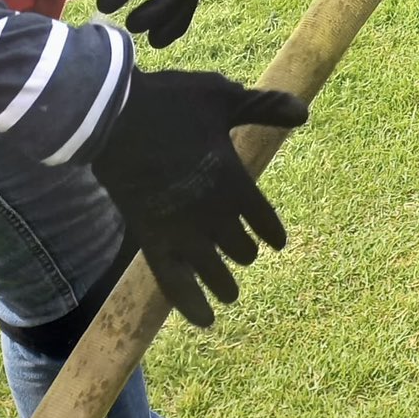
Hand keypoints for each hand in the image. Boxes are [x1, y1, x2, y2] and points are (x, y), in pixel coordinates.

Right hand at [91, 69, 308, 325]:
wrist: (113, 117)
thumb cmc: (171, 102)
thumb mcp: (223, 98)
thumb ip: (264, 109)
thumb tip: (304, 113)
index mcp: (234, 181)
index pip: (264, 219)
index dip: (271, 232)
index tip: (275, 241)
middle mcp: (212, 213)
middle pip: (240, 247)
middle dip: (244, 251)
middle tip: (244, 254)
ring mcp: (181, 231)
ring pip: (214, 272)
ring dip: (224, 283)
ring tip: (230, 293)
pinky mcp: (151, 240)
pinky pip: (174, 284)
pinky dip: (191, 304)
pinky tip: (204, 320)